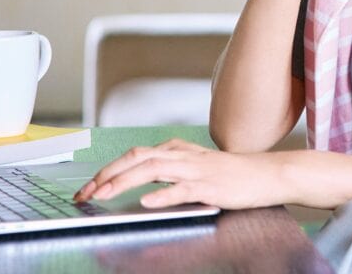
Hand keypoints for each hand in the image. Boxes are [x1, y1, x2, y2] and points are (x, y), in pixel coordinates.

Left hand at [73, 139, 284, 209]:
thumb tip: (142, 182)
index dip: (109, 169)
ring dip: (125, 181)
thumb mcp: (195, 166)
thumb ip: (170, 169)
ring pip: (154, 169)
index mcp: (177, 150)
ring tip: (105, 194)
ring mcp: (196, 170)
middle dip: (108, 174)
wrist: (266, 174)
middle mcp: (182, 156)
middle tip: (86, 192)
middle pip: (137, 158)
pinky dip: (163, 194)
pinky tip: (147, 201)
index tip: (88, 186)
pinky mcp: (209, 186)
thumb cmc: (232, 174)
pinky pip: (182, 189)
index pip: (134, 155)